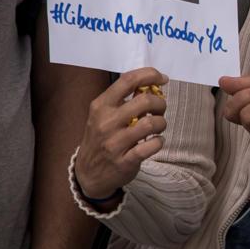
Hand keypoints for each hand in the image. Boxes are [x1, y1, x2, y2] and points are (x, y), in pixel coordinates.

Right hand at [75, 68, 169, 204]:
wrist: (87, 174)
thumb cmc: (101, 139)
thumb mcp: (103, 115)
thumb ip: (124, 99)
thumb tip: (150, 84)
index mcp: (101, 106)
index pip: (127, 80)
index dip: (149, 75)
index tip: (162, 78)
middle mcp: (106, 122)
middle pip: (145, 101)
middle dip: (160, 103)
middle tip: (160, 109)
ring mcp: (114, 143)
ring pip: (151, 123)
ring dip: (162, 123)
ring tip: (158, 127)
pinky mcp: (124, 161)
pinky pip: (151, 146)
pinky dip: (159, 141)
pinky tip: (156, 141)